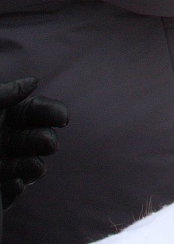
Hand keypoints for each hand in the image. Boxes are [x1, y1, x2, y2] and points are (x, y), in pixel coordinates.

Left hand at [1, 77, 67, 209]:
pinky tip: (15, 186)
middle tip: (49, 144)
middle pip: (34, 139)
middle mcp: (2, 141)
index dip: (50, 113)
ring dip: (33, 167)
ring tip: (34, 169)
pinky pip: (5, 196)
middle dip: (44, 140)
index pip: (33, 113)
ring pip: (25, 167)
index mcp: (1, 118)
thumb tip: (35, 81)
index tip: (63, 118)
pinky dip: (12, 193)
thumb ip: (6, 92)